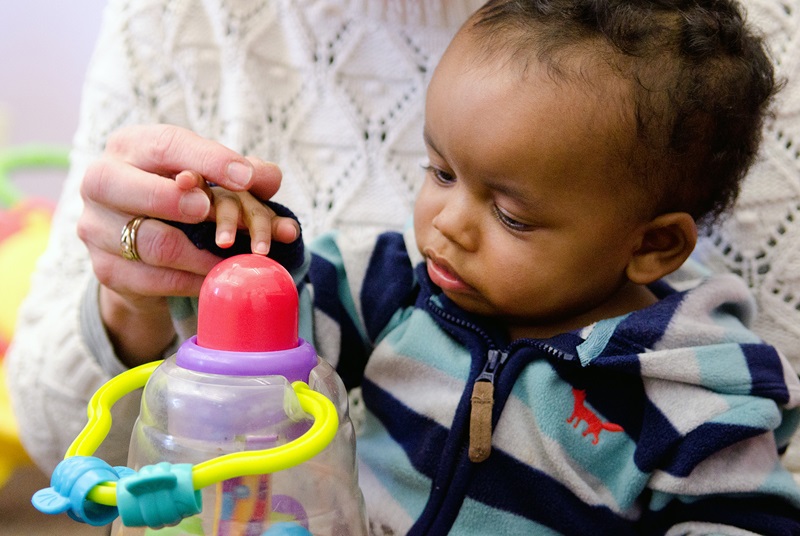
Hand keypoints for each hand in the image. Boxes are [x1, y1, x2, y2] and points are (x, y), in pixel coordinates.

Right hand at [76, 124, 284, 365]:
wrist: (146, 250)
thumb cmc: (187, 199)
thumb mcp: (215, 180)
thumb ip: (246, 175)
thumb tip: (271, 177)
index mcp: (131, 146)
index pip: (166, 145)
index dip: (207, 160)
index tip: (245, 178)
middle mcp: (102, 181)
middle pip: (129, 187)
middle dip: (174, 200)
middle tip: (210, 211)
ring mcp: (97, 227)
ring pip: (149, 242)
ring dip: (197, 253)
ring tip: (231, 256)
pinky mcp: (105, 268)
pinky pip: (151, 279)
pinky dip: (190, 281)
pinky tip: (216, 279)